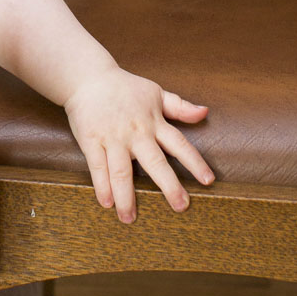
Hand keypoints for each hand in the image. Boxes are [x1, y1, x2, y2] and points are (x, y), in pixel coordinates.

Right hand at [63, 65, 214, 223]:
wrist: (88, 77)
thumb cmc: (124, 87)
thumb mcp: (156, 92)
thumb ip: (180, 106)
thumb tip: (205, 112)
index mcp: (154, 122)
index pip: (179, 144)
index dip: (195, 162)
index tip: (208, 180)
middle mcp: (136, 132)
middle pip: (155, 162)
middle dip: (169, 185)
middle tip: (181, 206)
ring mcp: (113, 138)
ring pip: (122, 171)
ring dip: (126, 196)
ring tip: (129, 218)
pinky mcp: (91, 140)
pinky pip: (97, 166)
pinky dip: (101, 185)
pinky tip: (106, 203)